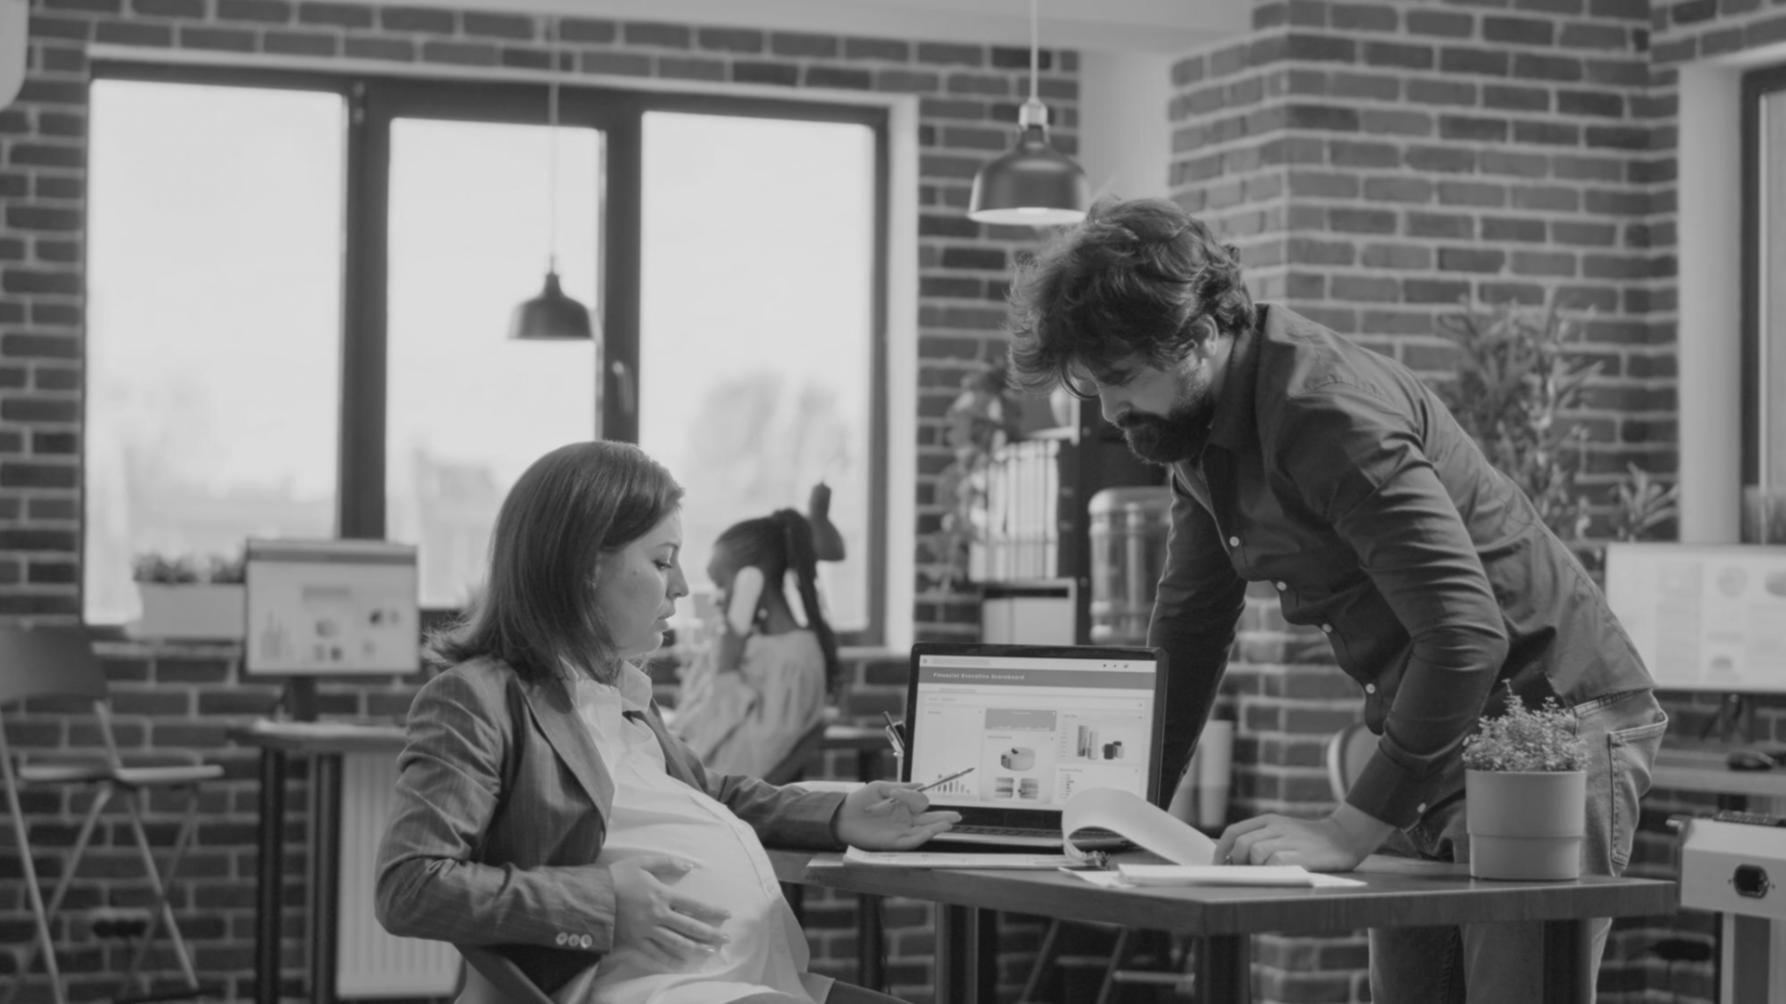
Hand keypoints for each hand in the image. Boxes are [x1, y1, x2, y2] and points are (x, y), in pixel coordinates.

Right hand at [609, 855, 730, 965]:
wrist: (592, 896)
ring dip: (696, 948)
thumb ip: (667, 862)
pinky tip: (681, 964)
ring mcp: (647, 930)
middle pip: (690, 927)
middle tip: (726, 940)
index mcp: (663, 895)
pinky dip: (669, 960)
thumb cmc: (618, 876)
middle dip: (711, 934)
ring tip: (710, 952)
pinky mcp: (635, 941)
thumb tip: (690, 866)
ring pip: (677, 943)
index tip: (728, 915)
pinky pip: (655, 954)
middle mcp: (659, 915)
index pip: (695, 905)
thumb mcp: (643, 862)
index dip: (713, 911)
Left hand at [834, 781, 961, 848]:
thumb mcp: (880, 788)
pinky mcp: (892, 842)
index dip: (918, 798)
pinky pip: (910, 841)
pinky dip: (921, 837)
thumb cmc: (859, 800)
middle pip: (928, 820)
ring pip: (922, 831)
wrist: (841, 815)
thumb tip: (921, 784)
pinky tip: (930, 832)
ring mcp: (899, 831)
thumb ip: (901, 787)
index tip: (903, 792)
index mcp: (902, 806)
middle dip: (943, 818)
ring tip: (949, 823)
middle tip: (957, 816)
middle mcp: (903, 820)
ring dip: (936, 828)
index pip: (920, 803)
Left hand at [1213, 804, 1390, 872]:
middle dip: (1236, 863)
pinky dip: (1272, 872)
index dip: (1220, 850)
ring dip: (1256, 868)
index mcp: (1270, 820)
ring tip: (1266, 875)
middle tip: (1242, 875)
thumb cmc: (1309, 842)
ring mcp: (1291, 839)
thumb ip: (1260, 841)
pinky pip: (1277, 863)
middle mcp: (1278, 827)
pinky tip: (1280, 876)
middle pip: (1242, 844)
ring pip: (1257, 853)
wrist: (1345, 837)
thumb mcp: (1283, 833)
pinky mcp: (1304, 854)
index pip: (1234, 832)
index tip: (1217, 866)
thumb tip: (1229, 860)